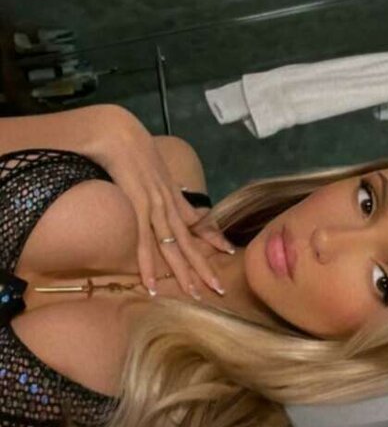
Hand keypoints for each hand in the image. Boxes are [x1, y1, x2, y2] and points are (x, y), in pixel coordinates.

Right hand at [94, 116, 233, 297]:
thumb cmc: (132, 149)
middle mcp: (170, 204)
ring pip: (173, 245)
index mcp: (173, 196)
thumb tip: (166, 195)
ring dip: (183, 272)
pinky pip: (143, 241)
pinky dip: (147, 264)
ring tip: (195, 294)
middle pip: (191, 241)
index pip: (198, 222)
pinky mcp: (139, 205)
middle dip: (205, 267)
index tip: (229, 251)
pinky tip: (150, 285)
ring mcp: (156, 205)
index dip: (214, 238)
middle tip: (219, 290)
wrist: (119, 132)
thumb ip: (160, 187)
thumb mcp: (153, 170)